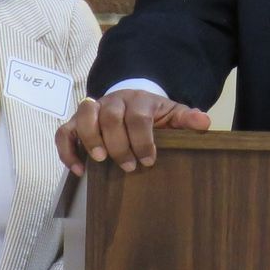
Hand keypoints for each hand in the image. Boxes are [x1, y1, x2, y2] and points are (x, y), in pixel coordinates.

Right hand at [55, 89, 210, 173]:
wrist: (132, 101)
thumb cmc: (153, 114)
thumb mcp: (173, 114)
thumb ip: (187, 119)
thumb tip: (204, 123)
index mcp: (139, 99)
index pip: (138, 116)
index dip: (142, 139)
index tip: (149, 160)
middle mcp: (113, 101)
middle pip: (110, 115)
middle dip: (119, 143)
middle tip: (129, 166)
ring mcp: (93, 109)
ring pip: (85, 116)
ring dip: (91, 139)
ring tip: (100, 161)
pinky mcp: (77, 122)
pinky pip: (65, 131)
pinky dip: (68, 149)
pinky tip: (78, 169)